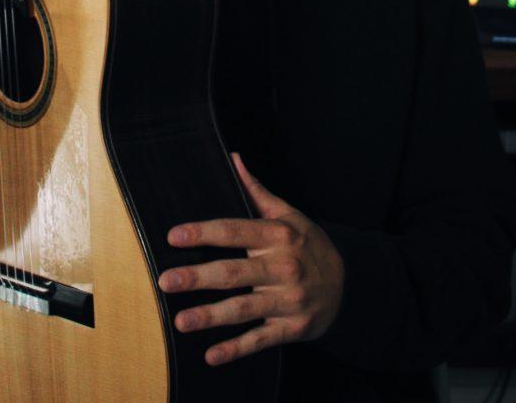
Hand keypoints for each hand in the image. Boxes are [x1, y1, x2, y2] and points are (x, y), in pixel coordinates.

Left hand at [157, 152, 344, 366]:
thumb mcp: (289, 214)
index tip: (174, 236)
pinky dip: (236, 349)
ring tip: (181, 321)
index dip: (203, 233)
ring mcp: (288, 301)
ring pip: (244, 309)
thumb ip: (256, 191)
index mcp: (279, 235)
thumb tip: (232, 159)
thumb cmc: (309, 245)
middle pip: (234, 272)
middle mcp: (283, 267)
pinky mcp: (292, 328)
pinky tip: (211, 355)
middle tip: (166, 280)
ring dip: (211, 316)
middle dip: (198, 277)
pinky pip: (260, 340)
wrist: (350, 284)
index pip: (234, 231)